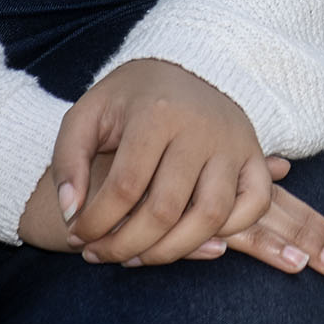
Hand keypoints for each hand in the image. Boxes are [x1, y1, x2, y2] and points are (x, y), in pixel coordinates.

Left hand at [41, 58, 323, 273]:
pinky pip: (254, 205)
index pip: (125, 187)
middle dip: (126, 245)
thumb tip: (71, 213)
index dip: (96, 223)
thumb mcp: (87, 115)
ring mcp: (234, 142)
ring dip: (172, 250)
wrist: (182, 67)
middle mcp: (201, 127)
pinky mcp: (255, 155)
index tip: (77, 236)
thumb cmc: (129, 99)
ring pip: (211, 216)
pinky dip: (227, 231)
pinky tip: (189, 237)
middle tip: (100, 255)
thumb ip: (68, 161)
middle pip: (166, 209)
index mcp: (156, 112)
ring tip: (139, 257)